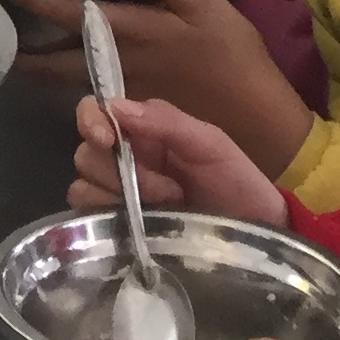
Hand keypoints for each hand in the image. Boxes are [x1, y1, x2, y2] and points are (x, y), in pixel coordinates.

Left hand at [0, 0, 316, 180]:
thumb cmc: (234, 56)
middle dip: (23, 50)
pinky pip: (92, 98)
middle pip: (53, 60)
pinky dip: (73, 87)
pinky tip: (67, 77)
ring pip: (69, 82)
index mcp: (128, 32)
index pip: (64, 12)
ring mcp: (124, 94)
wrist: (261, 122)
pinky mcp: (137, 113)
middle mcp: (116, 65)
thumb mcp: (203, 3)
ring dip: (42, 69)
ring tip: (20, 53)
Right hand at [71, 96, 286, 225]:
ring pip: (83, 185)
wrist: (256, 233)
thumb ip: (167, 121)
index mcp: (142, 130)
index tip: (108, 139)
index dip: (91, 121)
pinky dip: (107, 217)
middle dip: (119, 170)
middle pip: (86, 153)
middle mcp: (124, 158)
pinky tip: (141, 223)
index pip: (95, 112)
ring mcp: (120, 195)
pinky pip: (89, 216)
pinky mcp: (119, 227)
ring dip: (118, 195)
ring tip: (165, 206)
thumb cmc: (237, 182)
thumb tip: (115, 106)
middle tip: (167, 187)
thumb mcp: (211, 144)